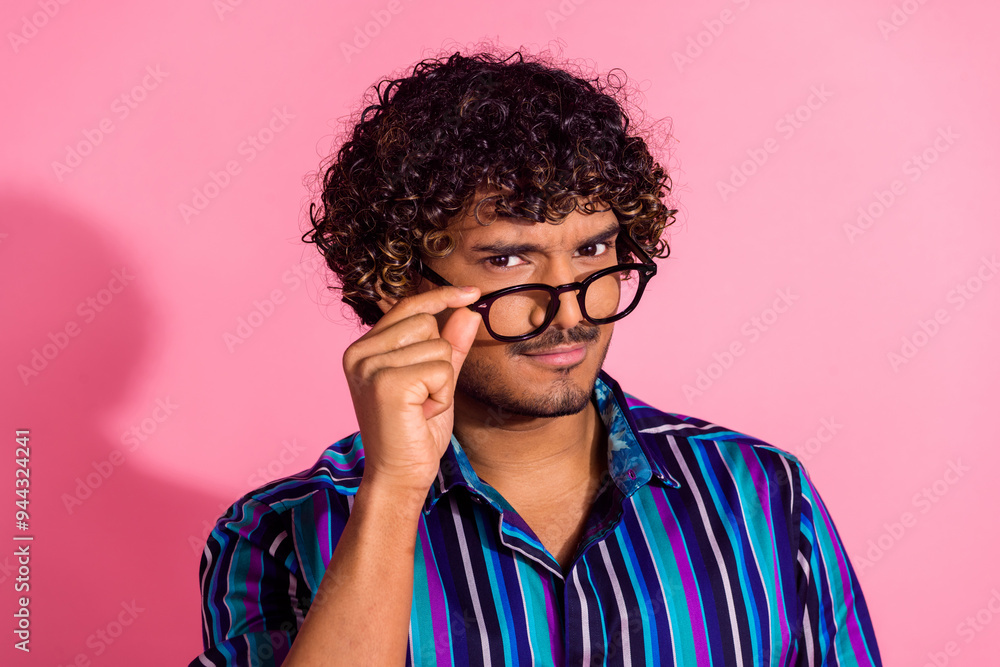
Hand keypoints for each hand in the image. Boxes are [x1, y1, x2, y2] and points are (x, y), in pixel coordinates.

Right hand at [342, 285, 481, 499]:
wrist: (399, 477)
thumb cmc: (414, 432)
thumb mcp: (437, 381)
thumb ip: (450, 346)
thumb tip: (468, 310)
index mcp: (364, 348)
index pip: (408, 307)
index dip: (441, 297)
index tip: (471, 292)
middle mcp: (360, 353)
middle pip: (427, 324)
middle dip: (439, 360)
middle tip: (422, 396)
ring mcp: (370, 366)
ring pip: (439, 347)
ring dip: (442, 381)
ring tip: (421, 407)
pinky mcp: (387, 383)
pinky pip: (442, 369)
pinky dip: (442, 395)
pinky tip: (423, 413)